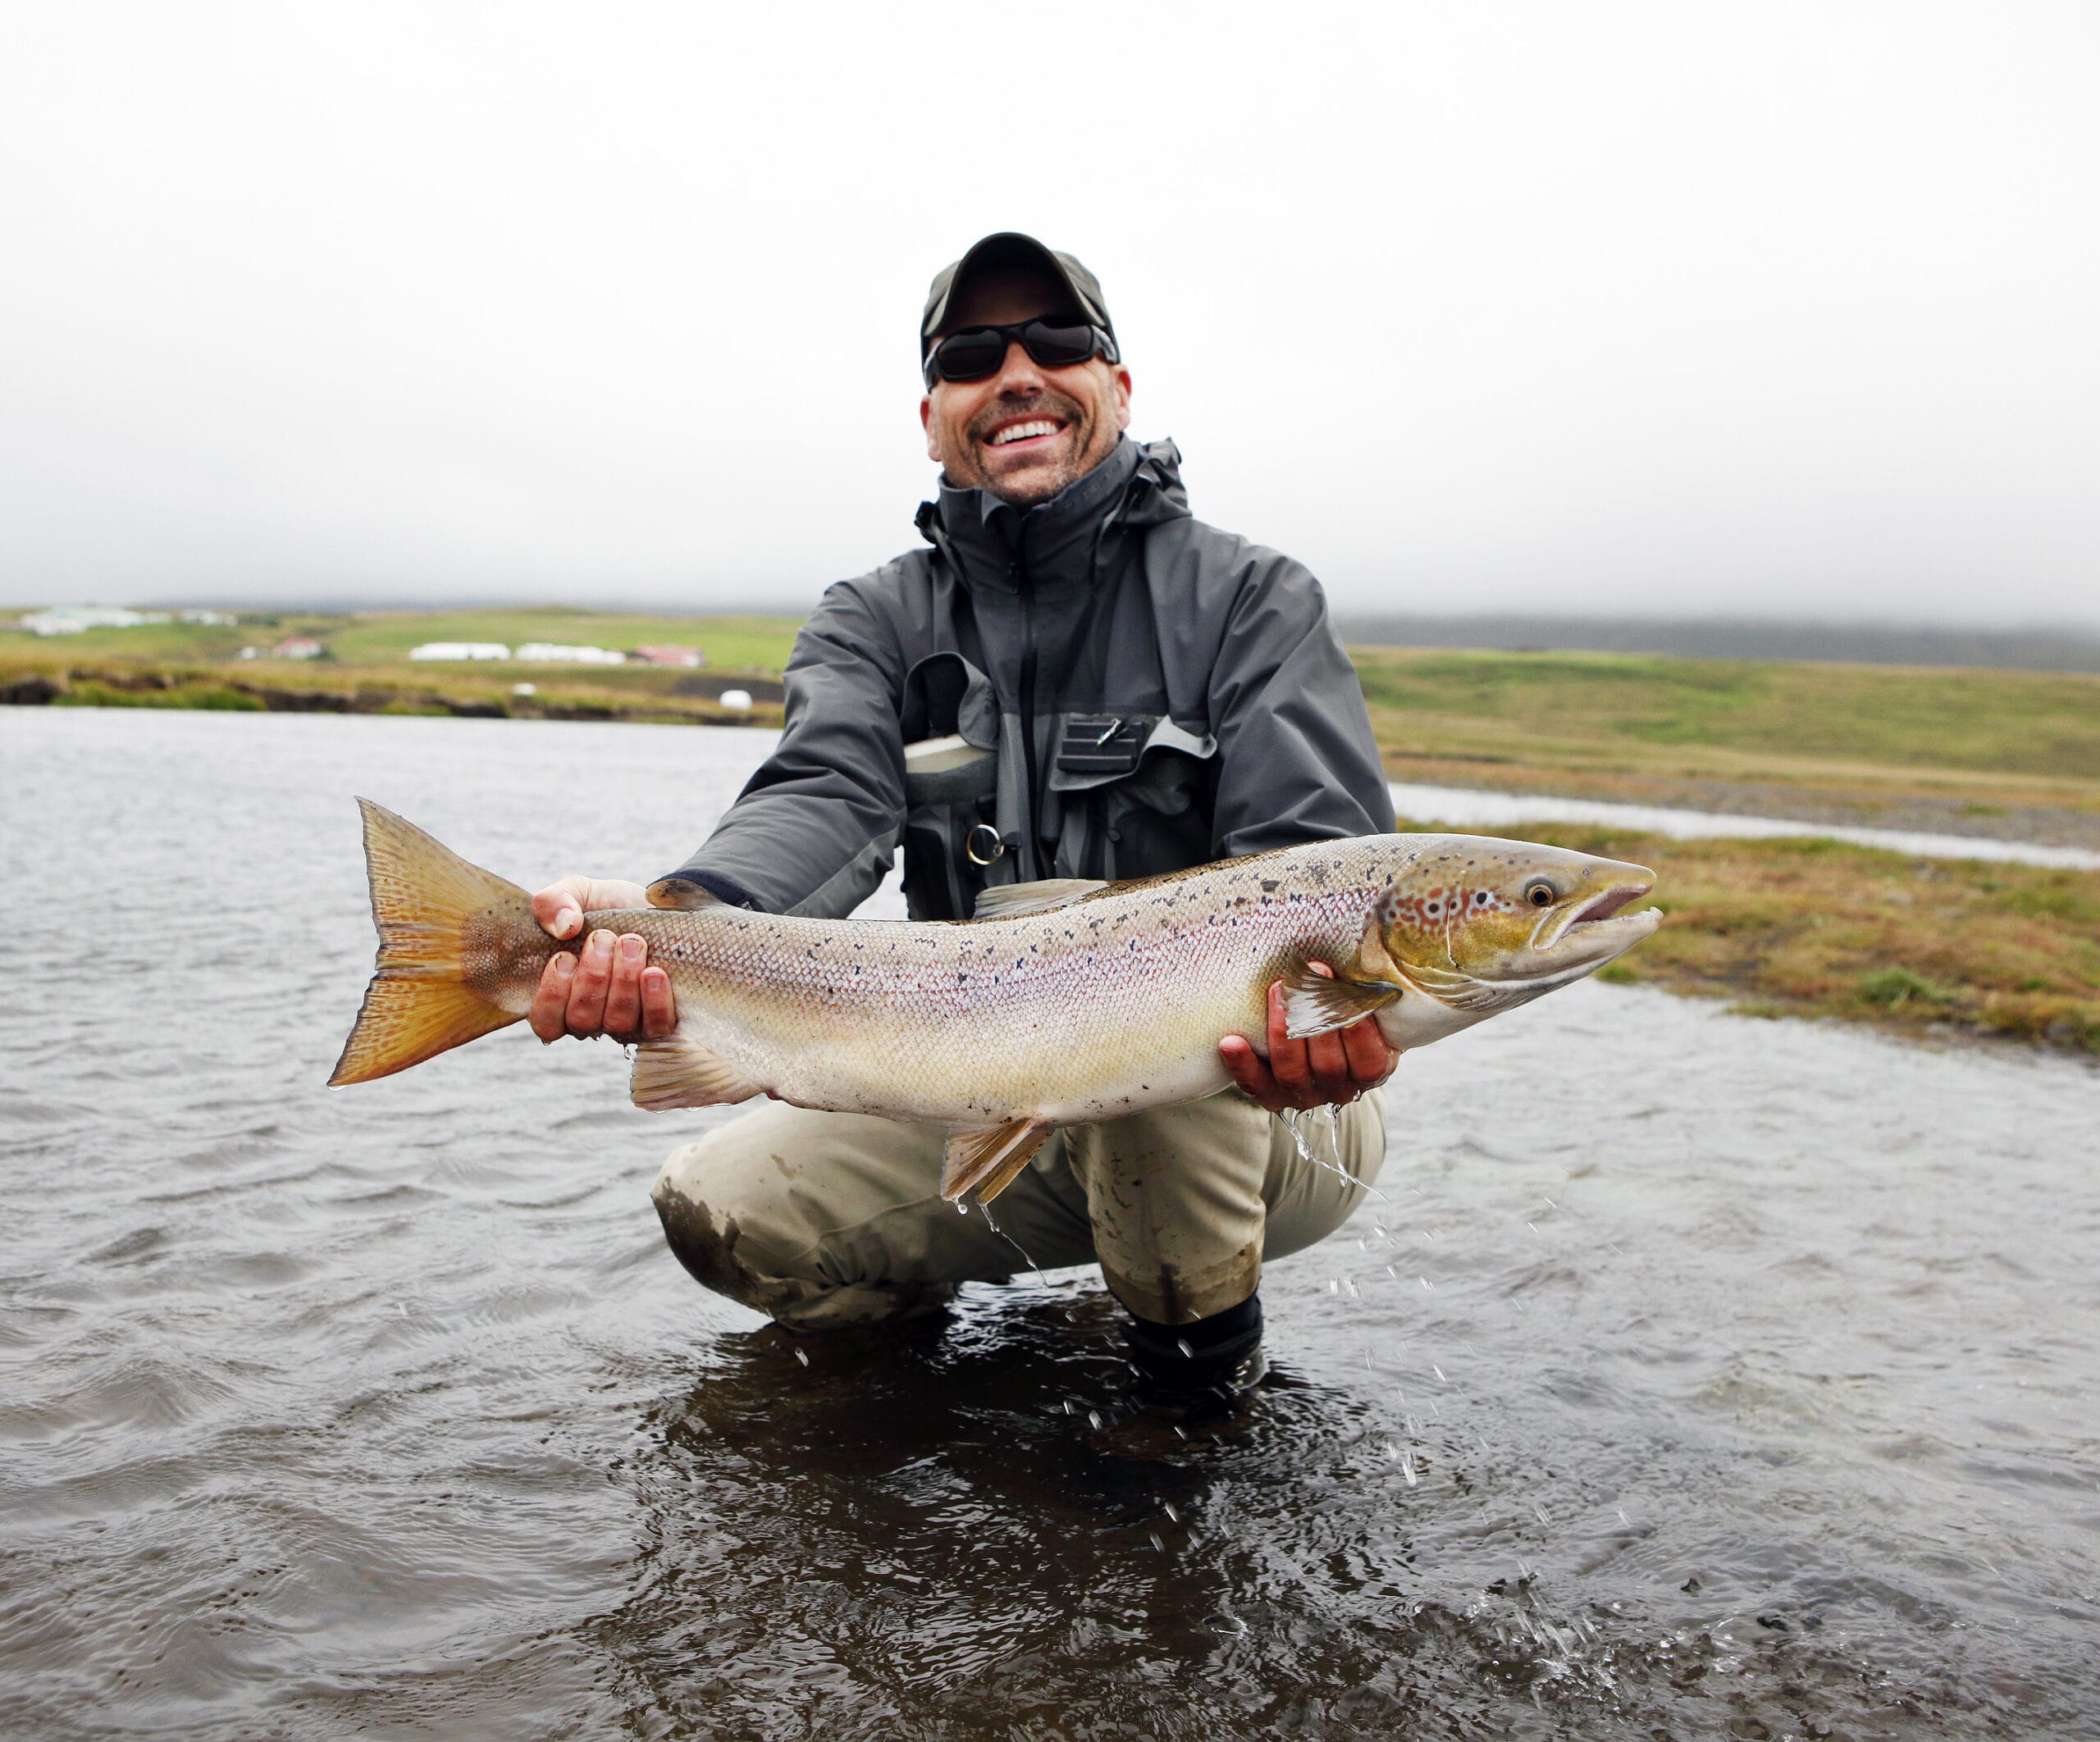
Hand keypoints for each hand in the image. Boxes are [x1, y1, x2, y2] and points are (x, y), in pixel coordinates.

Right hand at [528, 876, 676, 1043]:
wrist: (655, 907)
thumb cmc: (607, 907)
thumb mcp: (577, 893)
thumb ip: (554, 902)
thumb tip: (563, 927)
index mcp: (561, 997)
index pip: (546, 1023)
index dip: (552, 995)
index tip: (565, 957)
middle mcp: (591, 1018)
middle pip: (582, 1021)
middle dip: (593, 977)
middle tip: (605, 938)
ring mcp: (627, 1023)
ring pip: (618, 1023)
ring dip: (623, 981)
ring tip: (632, 943)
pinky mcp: (660, 1021)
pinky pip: (656, 1027)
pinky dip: (655, 1001)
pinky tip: (654, 972)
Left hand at [1219, 962, 1399, 1112]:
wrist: (1315, 1042)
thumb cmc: (1345, 1015)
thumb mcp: (1368, 1009)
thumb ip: (1364, 993)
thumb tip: (1357, 953)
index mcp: (1370, 1072)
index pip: (1368, 1062)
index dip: (1358, 1030)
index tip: (1349, 992)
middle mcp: (1338, 1089)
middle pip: (1328, 1065)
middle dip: (1317, 1016)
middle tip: (1312, 973)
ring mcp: (1303, 1095)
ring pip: (1292, 1072)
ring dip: (1282, 1030)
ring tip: (1278, 989)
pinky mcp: (1270, 1095)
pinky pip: (1255, 1084)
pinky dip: (1242, 1064)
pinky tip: (1231, 1042)